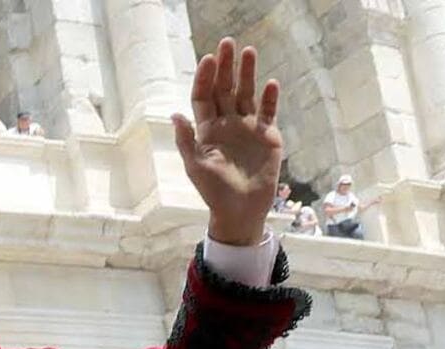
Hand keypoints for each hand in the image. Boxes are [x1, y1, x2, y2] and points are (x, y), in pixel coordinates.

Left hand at [174, 38, 282, 245]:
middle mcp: (227, 123)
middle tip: (227, 42)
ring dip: (247, 73)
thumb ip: (187, 140)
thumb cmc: (214, 191)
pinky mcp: (267, 135)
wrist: (241, 209)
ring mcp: (248, 127)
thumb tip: (174, 114)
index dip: (205, 78)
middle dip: (225, 66)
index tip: (208, 60)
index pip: (204, 97)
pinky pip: (268, 111)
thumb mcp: (196, 166)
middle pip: (225, 89)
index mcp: (207, 129)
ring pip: (247, 93)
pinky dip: (269, 97)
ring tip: (248, 51)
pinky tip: (270, 82)